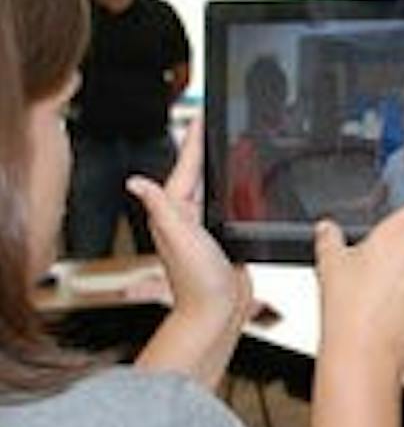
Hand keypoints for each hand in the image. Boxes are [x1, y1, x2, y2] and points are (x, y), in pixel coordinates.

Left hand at [127, 118, 251, 332]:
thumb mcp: (179, 237)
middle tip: (217, 121)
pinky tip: (245, 187)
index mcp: (176, 210)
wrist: (216, 313)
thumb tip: (135, 182)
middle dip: (207, 146)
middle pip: (200, 172)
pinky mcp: (222, 239)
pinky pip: (229, 207)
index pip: (187, 164)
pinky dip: (237, 192)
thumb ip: (161, 207)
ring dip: (223, 167)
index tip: (201, 114)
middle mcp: (187, 216)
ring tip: (233, 146)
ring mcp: (204, 228)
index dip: (195, 137)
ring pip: (215, 187)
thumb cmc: (196, 282)